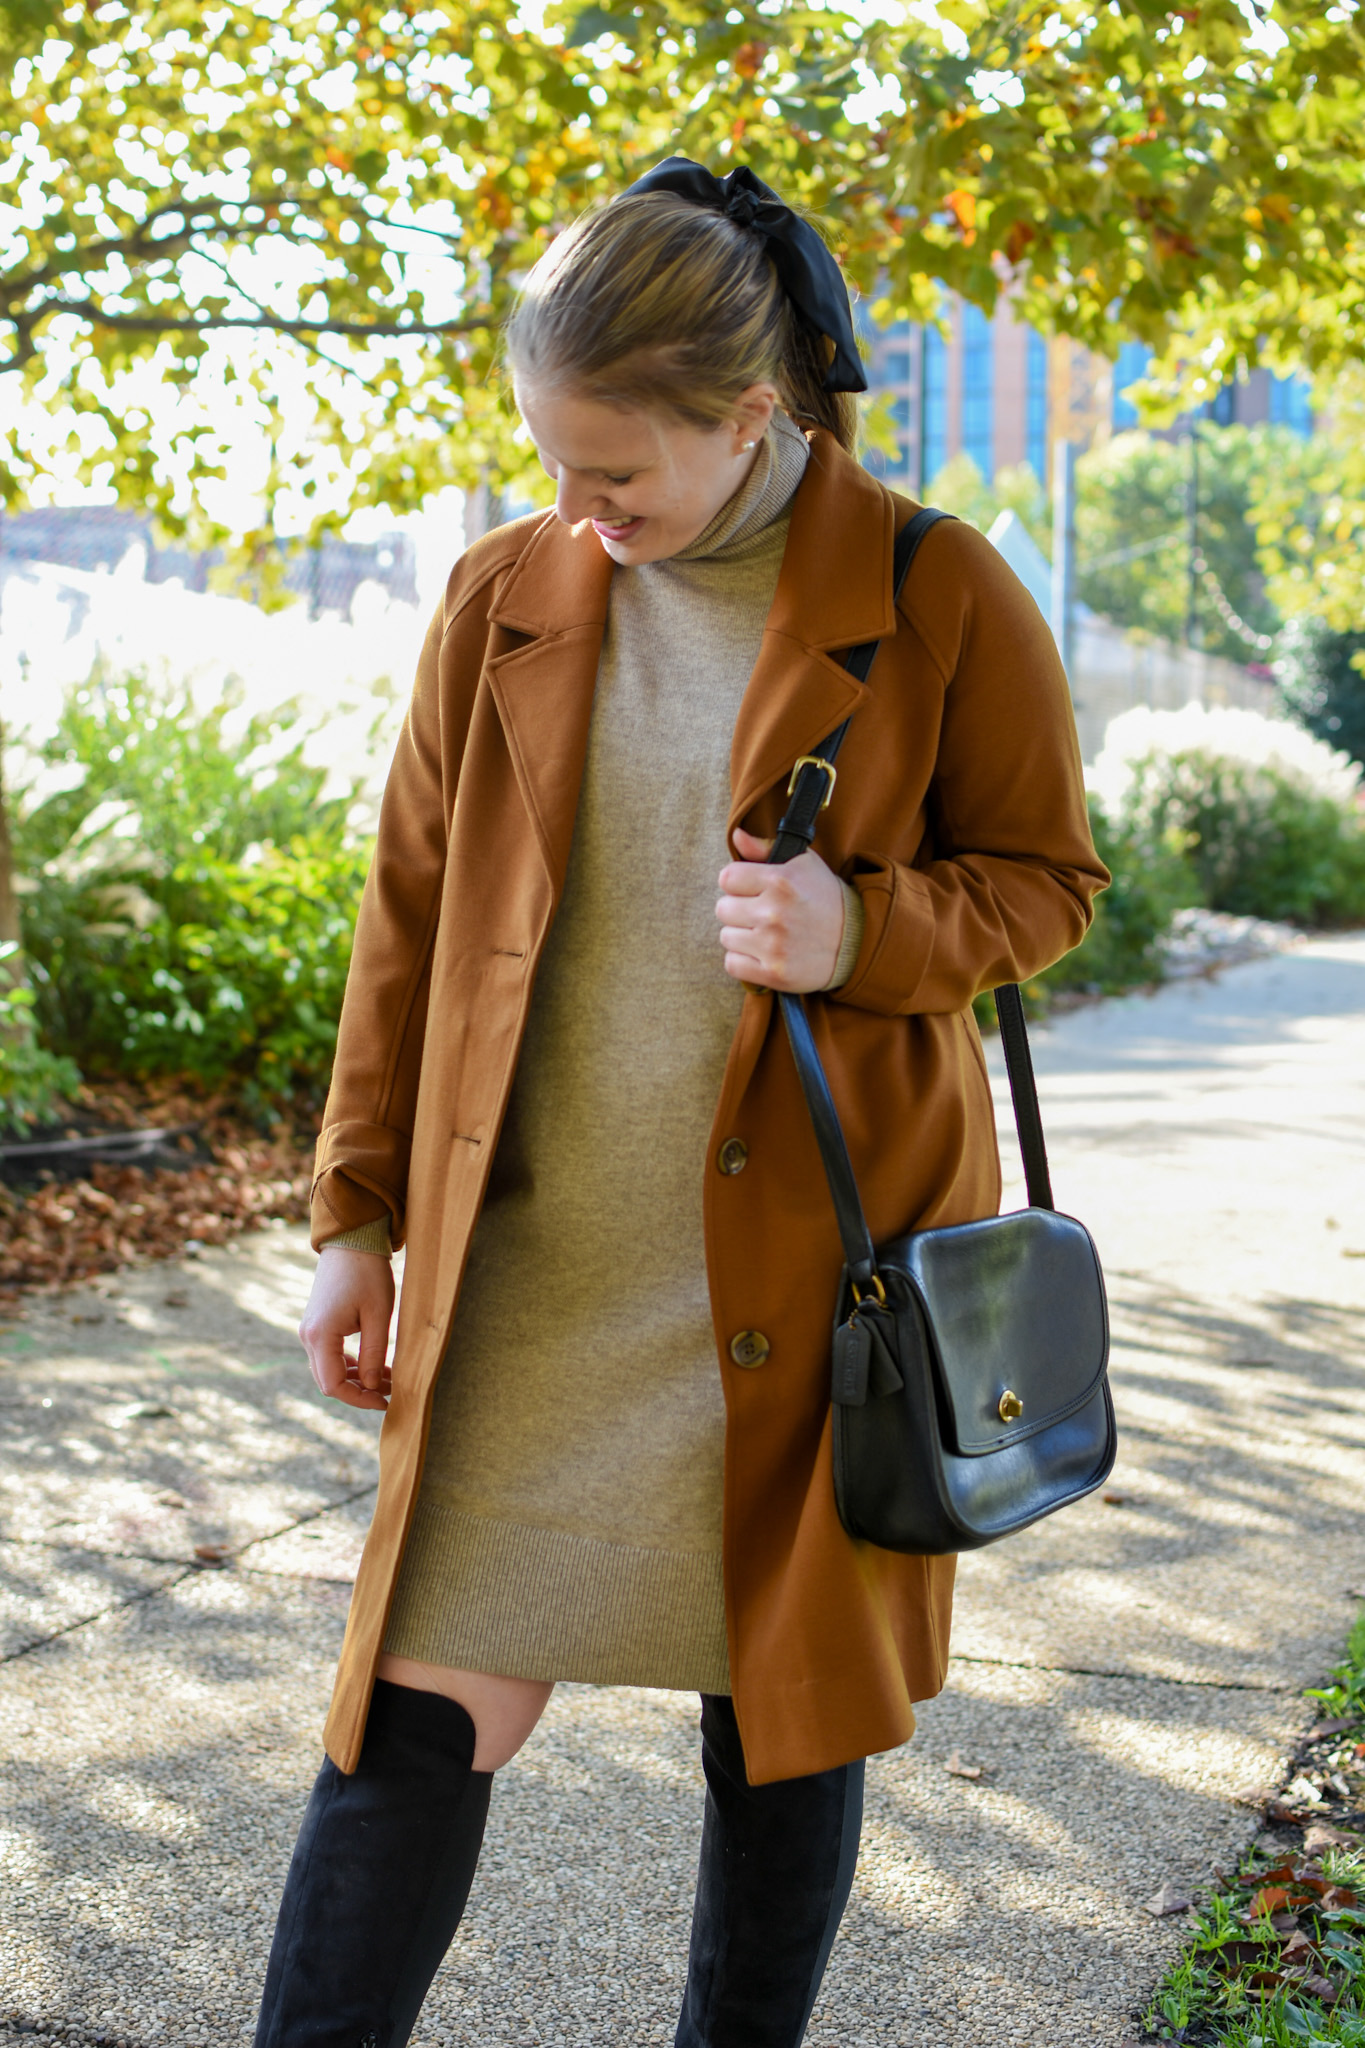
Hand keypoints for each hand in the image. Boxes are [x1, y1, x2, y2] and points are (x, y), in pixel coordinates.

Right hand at [298, 1247, 395, 1410]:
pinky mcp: (318, 1326)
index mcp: (320, 1335)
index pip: (333, 1385)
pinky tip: (377, 1365)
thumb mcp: (378, 1315)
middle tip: (392, 1391)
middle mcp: (308, 1336)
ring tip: (390, 1379)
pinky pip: (331, 1356)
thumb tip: (373, 1387)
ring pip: (330, 1370)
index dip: (359, 1399)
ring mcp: (310, 1331)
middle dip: (360, 1391)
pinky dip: (352, 1365)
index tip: (386, 1401)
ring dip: (358, 1379)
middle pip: (329, 1381)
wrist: (351, 1242)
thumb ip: (374, 1353)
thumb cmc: (367, 1273)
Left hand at [716, 827, 845, 992]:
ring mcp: (773, 945)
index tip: (751, 890)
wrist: (856, 942)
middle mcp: (774, 913)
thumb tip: (736, 836)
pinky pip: (732, 964)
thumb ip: (765, 849)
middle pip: (723, 909)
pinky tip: (762, 953)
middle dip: (739, 910)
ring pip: (726, 937)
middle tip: (760, 913)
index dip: (737, 883)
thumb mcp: (803, 864)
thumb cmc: (824, 898)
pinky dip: (743, 960)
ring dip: (741, 936)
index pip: (727, 878)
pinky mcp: (773, 973)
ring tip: (765, 934)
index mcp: (780, 881)